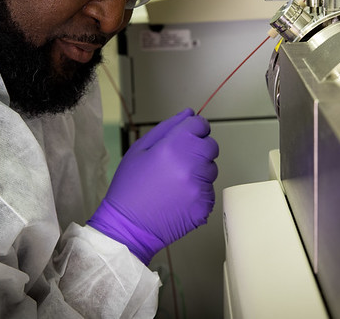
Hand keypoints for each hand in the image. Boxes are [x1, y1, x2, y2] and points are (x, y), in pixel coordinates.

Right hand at [88, 108, 218, 264]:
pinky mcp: (204, 206)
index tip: (187, 136)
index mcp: (173, 147)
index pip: (201, 125)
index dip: (194, 129)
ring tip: (174, 182)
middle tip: (177, 162)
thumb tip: (190, 113)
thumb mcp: (140, 150)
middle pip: (211, 146)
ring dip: (198, 171)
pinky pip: (209, 191)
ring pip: (211, 169)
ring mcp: (200, 187)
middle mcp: (191, 165)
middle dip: (198, 149)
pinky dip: (198, 192)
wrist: (128, 226)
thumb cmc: (130, 187)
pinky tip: (178, 198)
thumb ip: (167, 127)